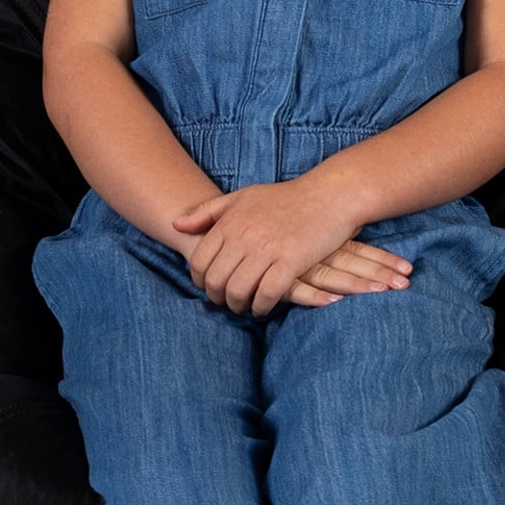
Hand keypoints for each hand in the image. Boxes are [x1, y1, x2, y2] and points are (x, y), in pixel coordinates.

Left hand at [171, 179, 413, 315]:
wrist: (328, 196)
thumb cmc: (284, 198)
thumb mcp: (242, 198)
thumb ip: (207, 212)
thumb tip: (176, 226)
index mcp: (230, 221)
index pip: (200, 261)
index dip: (201, 281)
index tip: (210, 288)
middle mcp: (244, 236)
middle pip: (216, 281)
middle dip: (218, 298)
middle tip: (226, 302)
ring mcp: (267, 249)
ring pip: (238, 291)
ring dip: (238, 306)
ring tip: (244, 307)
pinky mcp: (290, 262)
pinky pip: (266, 294)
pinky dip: (261, 307)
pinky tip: (263, 308)